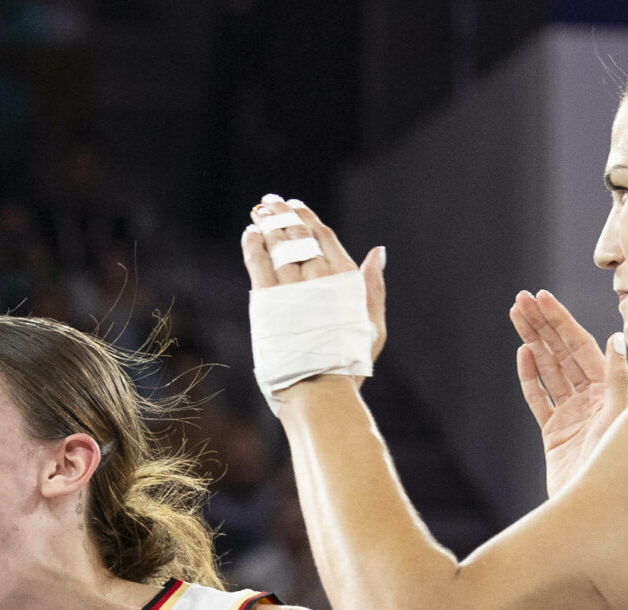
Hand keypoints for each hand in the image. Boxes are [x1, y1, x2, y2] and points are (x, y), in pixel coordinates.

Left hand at [240, 196, 388, 365]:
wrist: (322, 390)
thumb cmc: (349, 364)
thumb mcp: (372, 325)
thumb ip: (373, 286)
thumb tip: (378, 251)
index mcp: (346, 280)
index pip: (324, 237)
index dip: (309, 219)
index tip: (297, 207)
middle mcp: (320, 277)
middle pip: (299, 234)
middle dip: (284, 214)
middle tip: (271, 200)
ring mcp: (293, 287)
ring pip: (279, 243)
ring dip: (267, 222)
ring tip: (259, 209)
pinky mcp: (269, 300)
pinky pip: (259, 262)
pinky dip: (253, 245)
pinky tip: (249, 232)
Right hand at [511, 290, 627, 496]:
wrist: (597, 506)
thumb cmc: (616, 463)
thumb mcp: (620, 417)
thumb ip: (617, 379)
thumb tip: (614, 339)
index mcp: (609, 389)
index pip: (580, 346)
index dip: (561, 320)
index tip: (542, 298)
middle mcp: (591, 398)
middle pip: (561, 352)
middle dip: (542, 325)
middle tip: (521, 299)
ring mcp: (571, 415)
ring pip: (548, 370)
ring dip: (533, 342)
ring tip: (516, 316)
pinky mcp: (554, 434)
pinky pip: (539, 399)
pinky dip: (530, 377)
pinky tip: (523, 353)